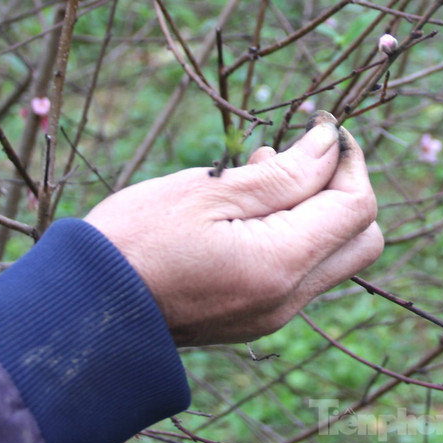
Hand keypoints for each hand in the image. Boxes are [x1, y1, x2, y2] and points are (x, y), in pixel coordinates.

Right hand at [84, 114, 382, 345]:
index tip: (322, 126)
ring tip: (260, 171)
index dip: (349, 159)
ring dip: (316, 209)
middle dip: (343, 188)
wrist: (81, 309)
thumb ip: (284, 172)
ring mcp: (274, 314)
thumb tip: (333, 143)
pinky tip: (248, 206)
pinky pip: (301, 272)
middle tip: (300, 153)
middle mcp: (288, 298)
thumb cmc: (135, 241)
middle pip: (361, 238)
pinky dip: (293, 234)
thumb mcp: (210, 191)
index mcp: (281, 265)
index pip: (356, 207)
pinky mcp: (256, 317)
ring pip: (334, 256)